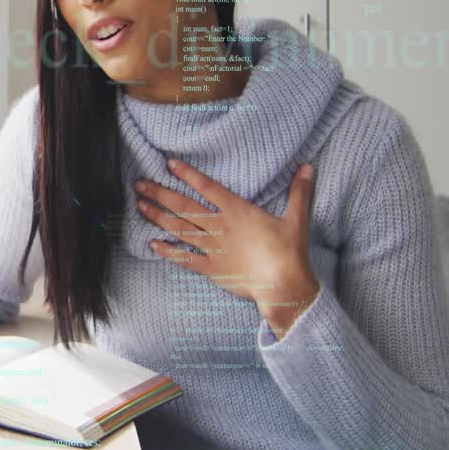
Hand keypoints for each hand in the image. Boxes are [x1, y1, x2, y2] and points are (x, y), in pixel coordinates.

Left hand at [135, 159, 319, 320]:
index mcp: (237, 211)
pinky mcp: (211, 268)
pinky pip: (185, 258)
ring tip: (140, 206)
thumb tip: (308, 167)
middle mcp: (219, 226)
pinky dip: (168, 251)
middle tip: (139, 184)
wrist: (283, 285)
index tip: (169, 164)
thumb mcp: (297, 218)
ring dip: (157, 217)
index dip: (187, 174)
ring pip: (179, 229)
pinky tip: (152, 244)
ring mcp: (213, 248)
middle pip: (183, 206)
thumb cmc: (289, 252)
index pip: (207, 187)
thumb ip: (299, 191)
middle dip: (160, 193)